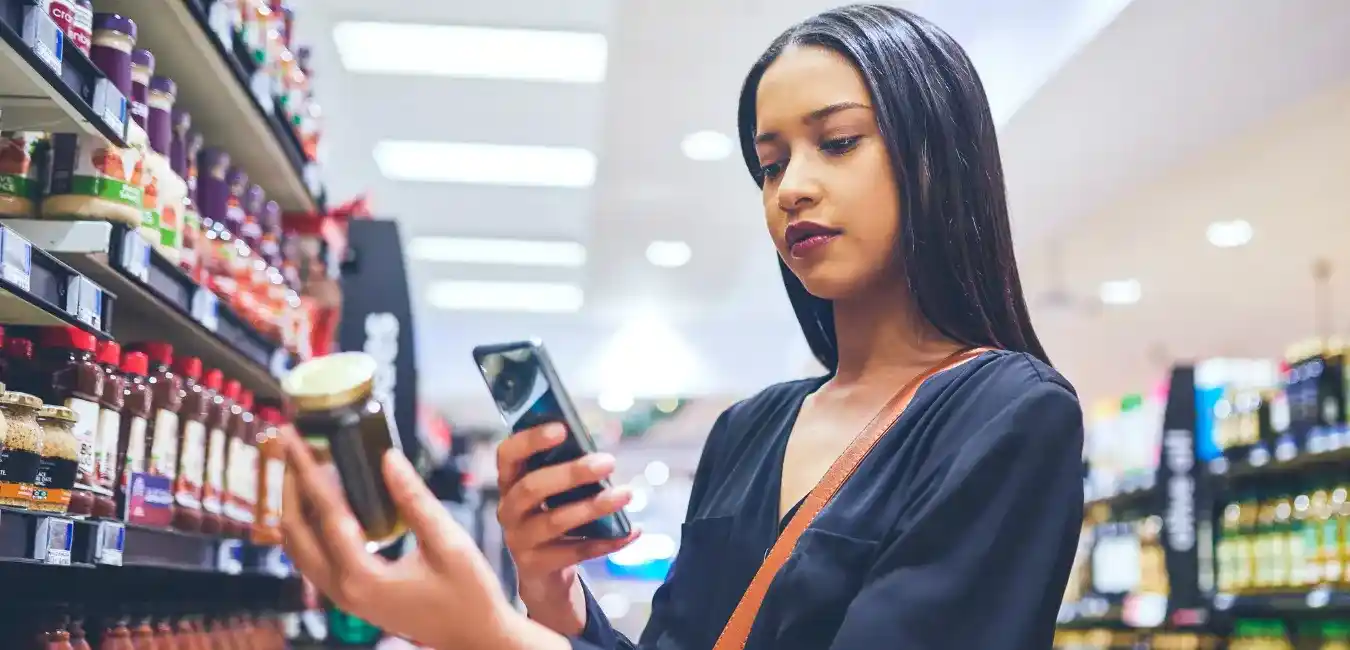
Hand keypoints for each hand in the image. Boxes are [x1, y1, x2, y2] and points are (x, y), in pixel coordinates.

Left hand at [281, 434, 567, 649]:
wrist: (474, 637)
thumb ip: (415, 501)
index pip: (324, 513)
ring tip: (306, 468)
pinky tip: (325, 503)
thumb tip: (387, 458)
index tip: (293, 440)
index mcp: (363, 577)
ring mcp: (343, 597)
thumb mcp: (449, 543)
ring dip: (297, 506)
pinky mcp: (350, 596)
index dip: (307, 471)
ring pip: (298, 547)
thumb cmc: (469, 594)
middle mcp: (343, 590)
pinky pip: (313, 557)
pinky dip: (310, 526)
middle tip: (294, 447)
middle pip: (295, 531)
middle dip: (291, 485)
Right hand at [496, 423, 639, 634]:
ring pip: (555, 521)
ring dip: (594, 506)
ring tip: (626, 494)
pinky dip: (607, 541)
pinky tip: (631, 532)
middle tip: (608, 462)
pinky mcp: (535, 566)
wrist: (543, 574)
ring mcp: (518, 540)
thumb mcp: (552, 493)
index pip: (508, 455)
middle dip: (572, 473)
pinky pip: (575, 552)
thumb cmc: (552, 517)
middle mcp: (508, 509)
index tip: (562, 428)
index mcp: (509, 482)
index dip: (530, 440)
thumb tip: (600, 456)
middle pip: (532, 487)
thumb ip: (566, 473)